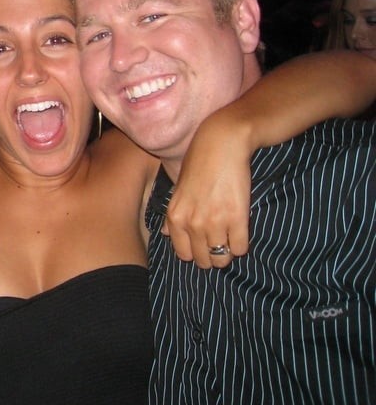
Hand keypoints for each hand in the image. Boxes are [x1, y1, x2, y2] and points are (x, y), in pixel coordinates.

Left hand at [162, 115, 251, 268]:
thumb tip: (163, 233)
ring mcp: (214, 222)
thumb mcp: (178, 190)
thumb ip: (172, 215)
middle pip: (203, 260)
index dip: (196, 253)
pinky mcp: (237, 218)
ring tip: (230, 238)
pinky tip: (240, 232)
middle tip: (220, 243)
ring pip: (222, 258)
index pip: (184, 254)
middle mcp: (192, 223)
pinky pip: (240, 248)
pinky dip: (241, 245)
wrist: (221, 144)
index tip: (204, 245)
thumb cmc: (198, 164)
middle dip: (212, 256)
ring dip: (228, 253)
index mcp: (175, 217)